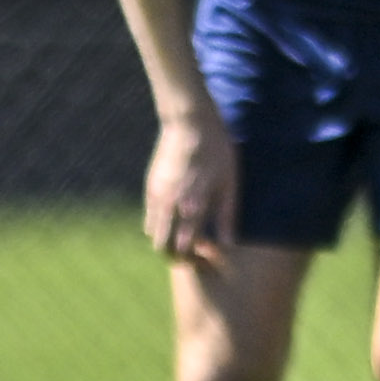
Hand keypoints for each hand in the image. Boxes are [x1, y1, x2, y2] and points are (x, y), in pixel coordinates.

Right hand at [144, 103, 239, 262]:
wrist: (189, 121)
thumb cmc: (217, 150)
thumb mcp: (229, 183)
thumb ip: (226, 216)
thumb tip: (227, 245)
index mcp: (191, 206)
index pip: (183, 249)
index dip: (194, 259)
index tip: (207, 255)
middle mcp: (169, 205)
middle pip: (162, 247)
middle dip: (176, 256)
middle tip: (195, 252)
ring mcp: (156, 196)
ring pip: (153, 234)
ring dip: (167, 241)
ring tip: (187, 234)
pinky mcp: (150, 187)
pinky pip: (149, 217)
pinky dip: (161, 225)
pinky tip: (178, 218)